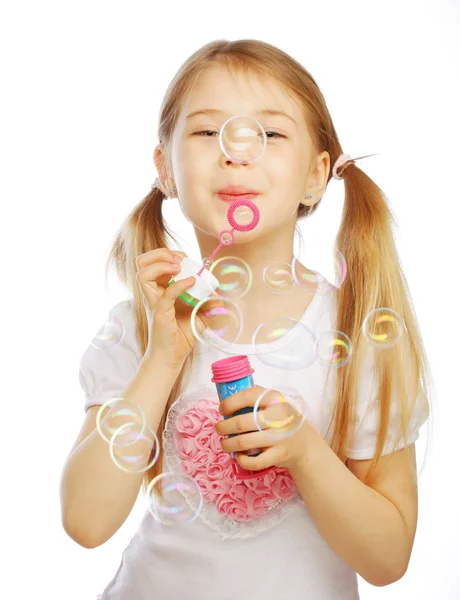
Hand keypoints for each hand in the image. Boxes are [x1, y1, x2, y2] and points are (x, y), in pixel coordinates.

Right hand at [136, 247, 219, 370]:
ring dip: (161, 264)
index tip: (185, 258)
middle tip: (179, 259)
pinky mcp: (159, 312)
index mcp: (160, 289)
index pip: (154, 262)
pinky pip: (166, 293)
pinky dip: (180, 284)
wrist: (172, 357)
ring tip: (178, 267)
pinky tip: (192, 282)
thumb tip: (218, 293)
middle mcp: (153, 293)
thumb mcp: (199, 315)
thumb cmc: (181, 336)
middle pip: (142, 262)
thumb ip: (208, 303)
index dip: (167, 254)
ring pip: (143, 273)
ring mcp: (154, 302)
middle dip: (160, 254)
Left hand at [215, 385, 315, 471]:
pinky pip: (255, 461)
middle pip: (241, 422)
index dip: (230, 403)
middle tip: (219, 429)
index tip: (222, 410)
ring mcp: (279, 436)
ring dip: (228, 444)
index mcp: (275, 398)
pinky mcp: (279, 455)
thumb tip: (228, 396)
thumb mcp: (274, 402)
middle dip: (224, 427)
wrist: (305, 444)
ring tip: (225, 443)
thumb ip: (256, 396)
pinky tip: (239, 456)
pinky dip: (242, 460)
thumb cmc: (283, 420)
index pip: (247, 396)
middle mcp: (279, 416)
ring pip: (243, 442)